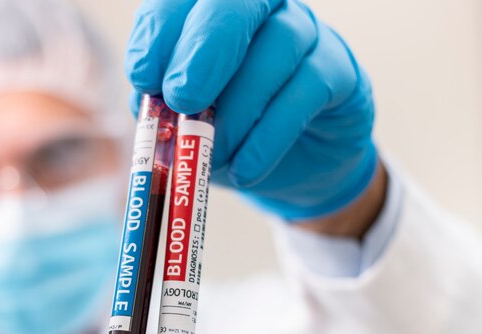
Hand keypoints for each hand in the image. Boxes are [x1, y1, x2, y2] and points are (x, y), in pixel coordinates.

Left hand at [125, 0, 377, 220]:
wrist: (288, 167)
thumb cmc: (230, 133)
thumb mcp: (186, 124)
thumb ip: (166, 109)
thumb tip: (150, 106)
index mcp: (212, 13)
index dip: (160, 30)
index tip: (143, 77)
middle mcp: (261, 10)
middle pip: (237, 0)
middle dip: (204, 47)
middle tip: (182, 96)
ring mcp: (306, 34)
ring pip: (278, 45)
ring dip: (238, 107)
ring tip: (215, 153)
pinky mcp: (339, 71)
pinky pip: (307, 90)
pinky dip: (270, 136)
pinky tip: (246, 168)